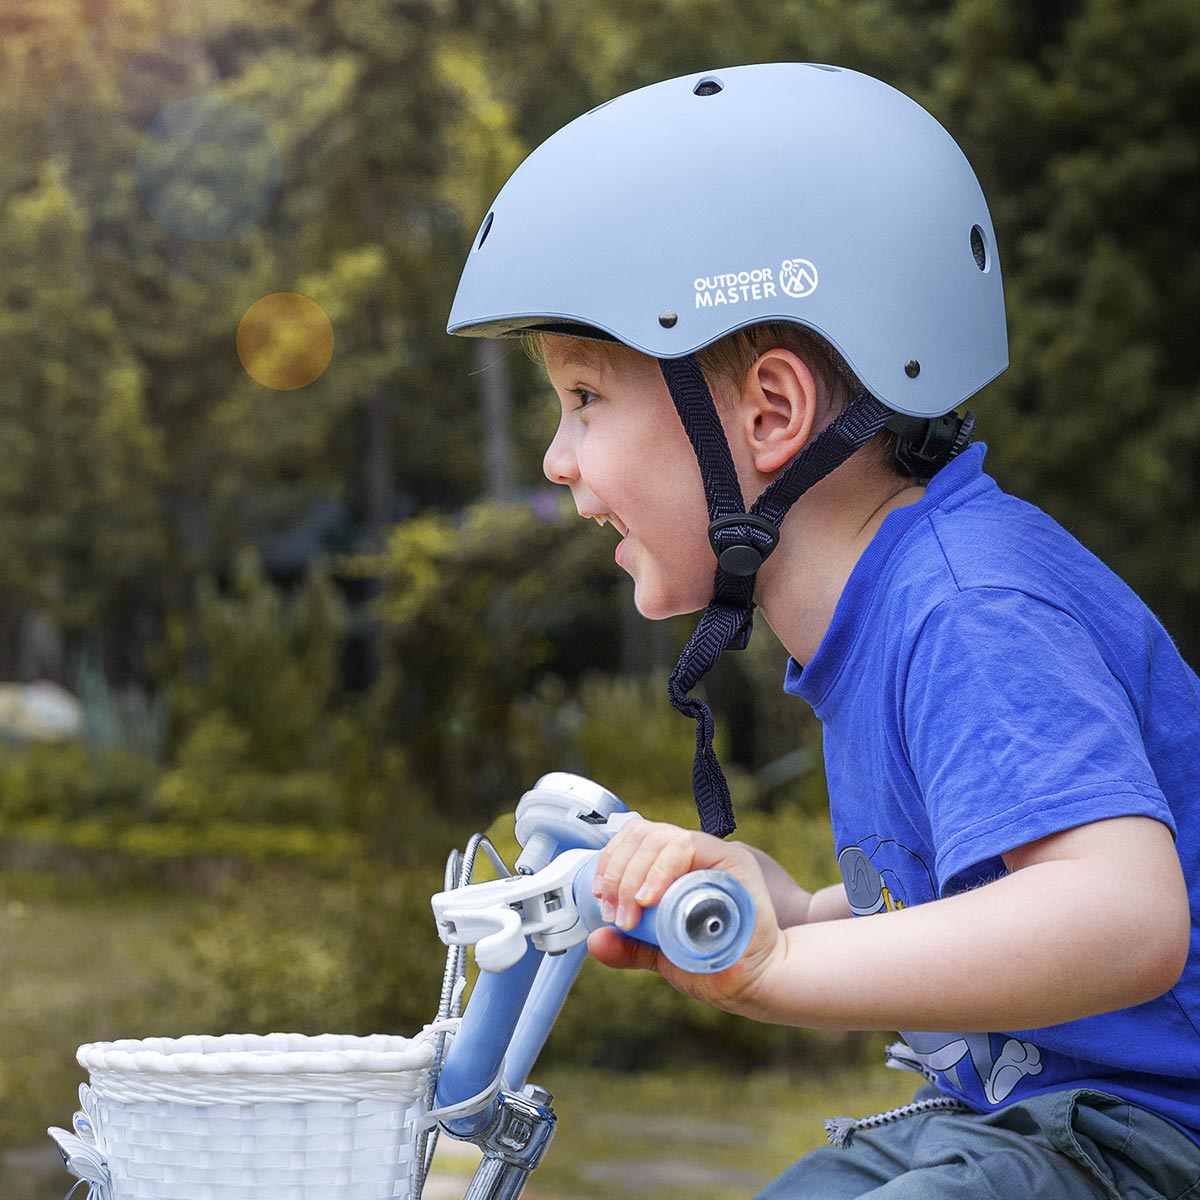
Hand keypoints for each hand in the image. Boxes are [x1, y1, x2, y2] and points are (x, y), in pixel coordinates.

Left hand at [588, 818, 786, 1013]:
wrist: (755, 982)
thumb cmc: (717, 965)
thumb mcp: (661, 954)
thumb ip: (632, 947)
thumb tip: (597, 940)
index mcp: (676, 868)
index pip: (635, 839)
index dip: (611, 860)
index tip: (601, 896)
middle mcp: (693, 855)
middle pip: (643, 834)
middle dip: (617, 871)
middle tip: (615, 912)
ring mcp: (713, 855)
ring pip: (661, 838)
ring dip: (633, 874)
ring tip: (631, 913)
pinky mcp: (732, 860)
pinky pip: (688, 846)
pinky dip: (661, 868)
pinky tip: (649, 897)